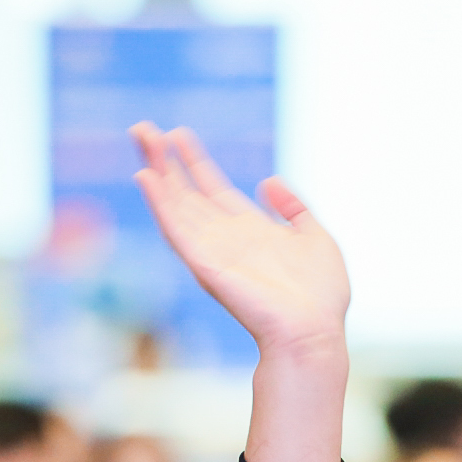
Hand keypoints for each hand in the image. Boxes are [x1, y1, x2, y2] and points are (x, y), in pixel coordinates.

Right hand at [131, 123, 348, 359]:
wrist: (312, 332)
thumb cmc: (320, 297)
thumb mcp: (316, 238)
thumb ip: (295, 209)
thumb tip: (270, 182)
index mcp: (249, 230)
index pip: (213, 188)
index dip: (195, 161)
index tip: (178, 133)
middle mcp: (225, 238)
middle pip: (187, 192)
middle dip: (165, 159)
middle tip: (141, 128)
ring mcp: (212, 250)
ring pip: (176, 204)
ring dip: (157, 170)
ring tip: (141, 136)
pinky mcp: (205, 264)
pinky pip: (177, 229)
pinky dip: (161, 203)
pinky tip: (146, 176)